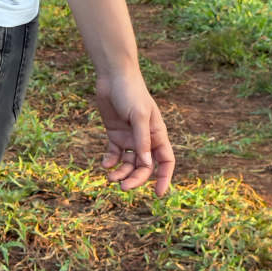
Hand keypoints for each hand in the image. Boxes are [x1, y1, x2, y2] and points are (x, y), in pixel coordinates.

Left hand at [93, 68, 173, 195]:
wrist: (113, 77)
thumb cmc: (131, 92)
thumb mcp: (139, 116)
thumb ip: (142, 140)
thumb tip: (146, 166)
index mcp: (157, 134)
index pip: (166, 161)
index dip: (164, 177)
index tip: (158, 194)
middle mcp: (145, 139)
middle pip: (144, 167)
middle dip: (135, 178)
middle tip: (123, 187)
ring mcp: (129, 137)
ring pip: (128, 163)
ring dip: (121, 172)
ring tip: (110, 178)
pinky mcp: (115, 134)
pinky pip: (114, 154)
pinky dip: (110, 161)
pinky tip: (105, 164)